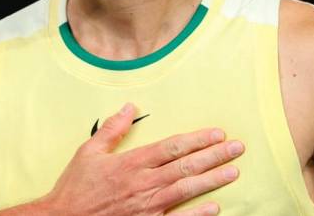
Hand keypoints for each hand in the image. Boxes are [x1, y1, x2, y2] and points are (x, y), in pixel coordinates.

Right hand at [36, 103, 242, 215]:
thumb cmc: (76, 188)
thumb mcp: (89, 151)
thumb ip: (112, 129)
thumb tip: (130, 107)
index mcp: (131, 163)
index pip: (171, 147)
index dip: (197, 139)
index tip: (217, 134)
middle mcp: (143, 184)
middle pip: (185, 167)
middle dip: (214, 156)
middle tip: (237, 148)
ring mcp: (147, 207)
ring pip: (186, 191)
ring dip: (212, 180)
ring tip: (233, 171)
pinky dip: (197, 215)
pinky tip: (215, 207)